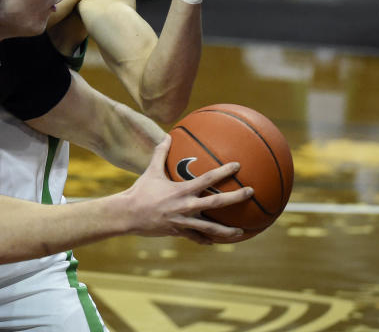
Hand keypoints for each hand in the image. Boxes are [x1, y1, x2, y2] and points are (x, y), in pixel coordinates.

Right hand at [122, 137, 252, 241]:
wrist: (128, 215)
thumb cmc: (140, 191)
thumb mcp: (150, 171)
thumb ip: (161, 153)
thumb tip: (167, 136)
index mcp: (181, 190)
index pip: (207, 179)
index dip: (223, 172)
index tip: (237, 166)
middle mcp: (186, 206)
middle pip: (216, 204)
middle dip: (235, 198)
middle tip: (250, 192)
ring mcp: (183, 221)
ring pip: (210, 228)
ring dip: (227, 230)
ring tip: (241, 232)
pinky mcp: (178, 232)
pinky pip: (196, 237)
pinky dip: (206, 239)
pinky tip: (215, 242)